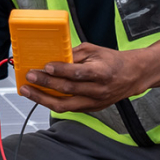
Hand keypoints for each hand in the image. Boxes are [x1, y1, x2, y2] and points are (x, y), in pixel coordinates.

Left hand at [21, 42, 145, 112]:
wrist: (132, 76)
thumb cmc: (112, 61)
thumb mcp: (94, 50)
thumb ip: (73, 54)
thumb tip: (53, 57)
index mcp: (101, 72)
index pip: (78, 73)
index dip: (61, 70)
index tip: (46, 66)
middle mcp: (98, 90)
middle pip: (67, 90)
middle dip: (45, 83)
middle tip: (29, 76)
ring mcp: (94, 102)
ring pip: (64, 105)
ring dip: (42, 98)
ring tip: (27, 91)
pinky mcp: (91, 109)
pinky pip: (68, 108)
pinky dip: (52, 102)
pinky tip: (39, 96)